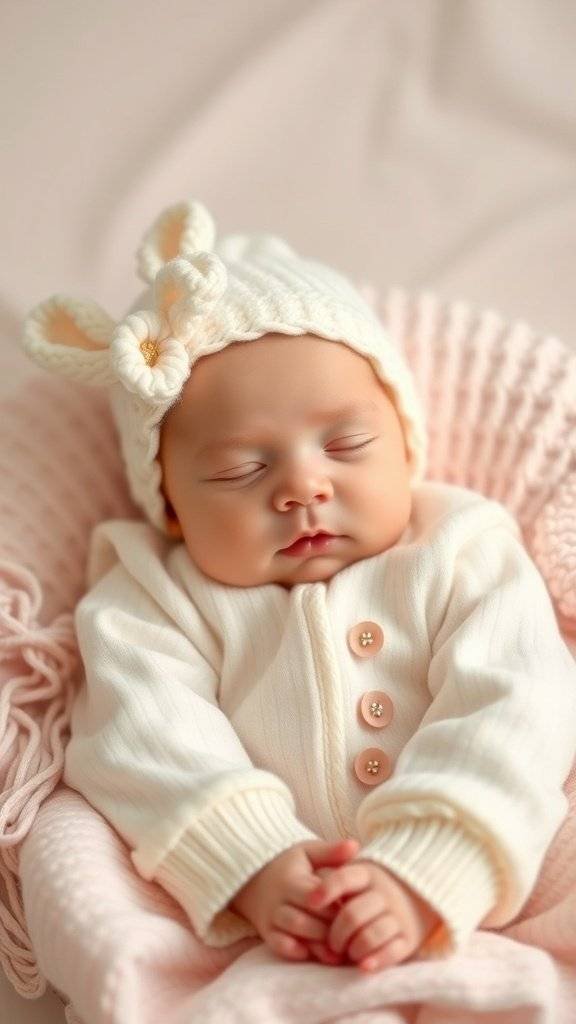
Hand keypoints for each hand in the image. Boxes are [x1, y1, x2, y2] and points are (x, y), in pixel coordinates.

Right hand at [230, 838, 359, 964]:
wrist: (253, 876)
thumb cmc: (289, 864)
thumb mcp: (308, 852)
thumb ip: (331, 852)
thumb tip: (355, 846)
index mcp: (292, 879)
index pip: (316, 895)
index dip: (334, 905)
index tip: (353, 910)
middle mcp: (279, 899)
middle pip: (305, 916)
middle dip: (328, 928)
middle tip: (350, 936)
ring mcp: (271, 917)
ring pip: (293, 931)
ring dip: (316, 943)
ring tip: (338, 952)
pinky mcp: (266, 932)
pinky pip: (278, 945)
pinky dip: (294, 951)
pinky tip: (312, 955)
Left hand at [307, 860, 440, 971]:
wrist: (416, 896)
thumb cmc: (369, 890)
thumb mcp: (355, 876)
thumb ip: (333, 880)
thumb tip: (310, 897)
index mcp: (367, 875)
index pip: (343, 878)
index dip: (326, 890)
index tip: (311, 902)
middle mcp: (384, 893)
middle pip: (352, 914)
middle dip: (337, 934)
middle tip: (332, 943)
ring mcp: (398, 916)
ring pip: (371, 935)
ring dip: (354, 949)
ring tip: (349, 953)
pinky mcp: (409, 938)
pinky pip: (392, 952)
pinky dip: (376, 960)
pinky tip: (364, 965)